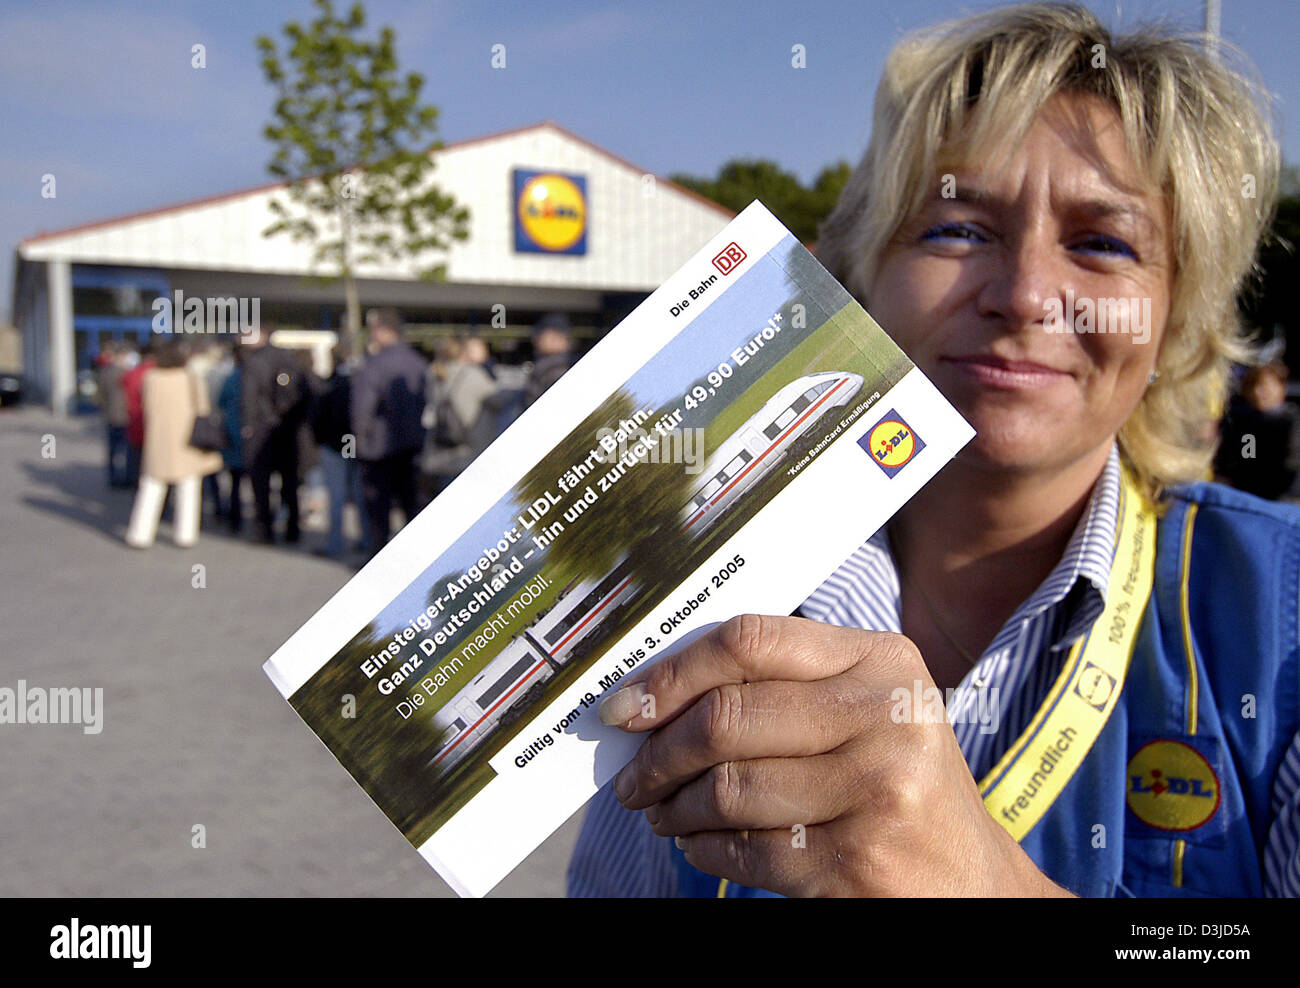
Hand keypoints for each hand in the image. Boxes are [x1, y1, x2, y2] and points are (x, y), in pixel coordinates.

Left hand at [598, 614, 1072, 896]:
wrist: (968, 879)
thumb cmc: (895, 779)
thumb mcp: (865, 707)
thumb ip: (780, 684)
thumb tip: (653, 695)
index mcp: (881, 661)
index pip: (750, 641)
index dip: (672, 672)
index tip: (624, 706)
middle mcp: (886, 716)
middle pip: (727, 718)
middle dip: (658, 754)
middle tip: (631, 779)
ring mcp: (877, 791)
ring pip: (727, 790)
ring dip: (674, 808)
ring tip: (662, 813)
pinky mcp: (858, 863)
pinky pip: (747, 851)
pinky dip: (705, 850)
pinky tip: (700, 844)